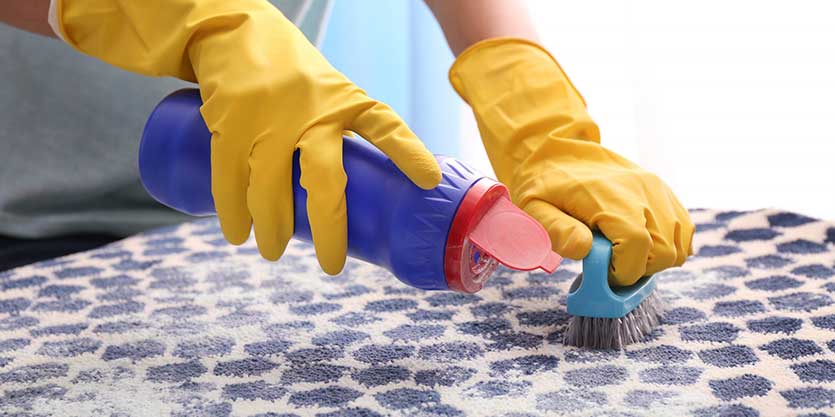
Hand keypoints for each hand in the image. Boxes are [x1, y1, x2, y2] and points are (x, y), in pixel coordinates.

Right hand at [55, 0, 440, 273]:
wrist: (235, 30)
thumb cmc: (293, 75)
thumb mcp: (330, 92)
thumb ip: (342, 133)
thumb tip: (361, 192)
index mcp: (345, 102)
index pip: (385, 127)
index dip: (409, 153)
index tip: (429, 181)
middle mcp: (312, 112)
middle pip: (324, 181)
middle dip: (329, 229)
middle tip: (331, 266)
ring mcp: (269, 120)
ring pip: (271, 190)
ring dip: (272, 230)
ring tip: (274, 251)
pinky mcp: (231, 123)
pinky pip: (230, 179)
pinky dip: (232, 212)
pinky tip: (237, 233)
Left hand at [449, 38, 692, 284]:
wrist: (561, 149)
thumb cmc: (546, 184)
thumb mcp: (536, 207)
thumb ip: (557, 230)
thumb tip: (585, 249)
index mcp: (608, 195)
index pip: (636, 245)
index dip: (622, 271)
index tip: (602, 273)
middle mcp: (641, 190)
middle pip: (663, 251)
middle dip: (638, 269)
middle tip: (611, 264)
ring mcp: (657, 189)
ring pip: (679, 245)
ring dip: (653, 260)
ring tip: (623, 253)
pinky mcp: (664, 192)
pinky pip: (684, 231)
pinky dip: (668, 246)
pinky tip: (640, 244)